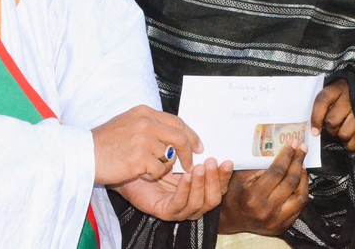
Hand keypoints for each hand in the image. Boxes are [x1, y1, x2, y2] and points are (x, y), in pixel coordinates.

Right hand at [92, 105, 201, 184]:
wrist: (84, 153)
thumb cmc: (104, 142)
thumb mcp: (128, 123)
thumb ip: (150, 125)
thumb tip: (173, 135)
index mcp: (144, 112)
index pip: (177, 122)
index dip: (190, 135)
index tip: (198, 146)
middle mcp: (146, 123)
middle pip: (179, 138)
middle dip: (188, 154)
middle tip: (189, 165)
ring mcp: (143, 140)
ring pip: (169, 157)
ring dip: (163, 166)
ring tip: (147, 167)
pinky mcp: (139, 158)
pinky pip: (158, 170)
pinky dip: (152, 175)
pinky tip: (138, 172)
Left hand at [113, 157, 232, 221]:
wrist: (127, 166)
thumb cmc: (151, 158)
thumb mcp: (174, 150)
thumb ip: (188, 148)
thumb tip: (202, 142)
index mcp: (199, 187)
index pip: (218, 185)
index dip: (224, 175)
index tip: (227, 160)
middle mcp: (192, 200)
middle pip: (213, 197)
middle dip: (215, 180)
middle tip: (212, 162)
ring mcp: (180, 209)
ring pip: (199, 202)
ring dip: (201, 184)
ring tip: (199, 167)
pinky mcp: (166, 212)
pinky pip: (179, 204)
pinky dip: (185, 190)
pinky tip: (185, 177)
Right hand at [218, 143, 308, 234]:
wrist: (230, 219)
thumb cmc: (232, 194)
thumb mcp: (239, 177)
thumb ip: (257, 167)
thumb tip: (278, 152)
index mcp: (254, 196)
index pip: (277, 172)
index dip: (287, 156)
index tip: (292, 144)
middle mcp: (267, 210)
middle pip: (291, 182)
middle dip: (298, 162)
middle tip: (302, 149)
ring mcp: (277, 220)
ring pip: (301, 196)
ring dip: (304, 178)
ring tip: (302, 165)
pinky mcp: (283, 226)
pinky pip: (299, 207)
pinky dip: (302, 191)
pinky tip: (300, 181)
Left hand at [311, 79, 354, 150]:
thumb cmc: (345, 95)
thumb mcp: (333, 92)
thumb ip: (323, 104)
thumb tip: (312, 125)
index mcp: (337, 88)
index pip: (322, 101)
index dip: (316, 117)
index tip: (314, 131)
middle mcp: (350, 98)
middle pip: (332, 121)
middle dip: (330, 128)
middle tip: (332, 128)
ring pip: (344, 133)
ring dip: (341, 135)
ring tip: (342, 131)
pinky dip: (351, 144)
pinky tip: (349, 142)